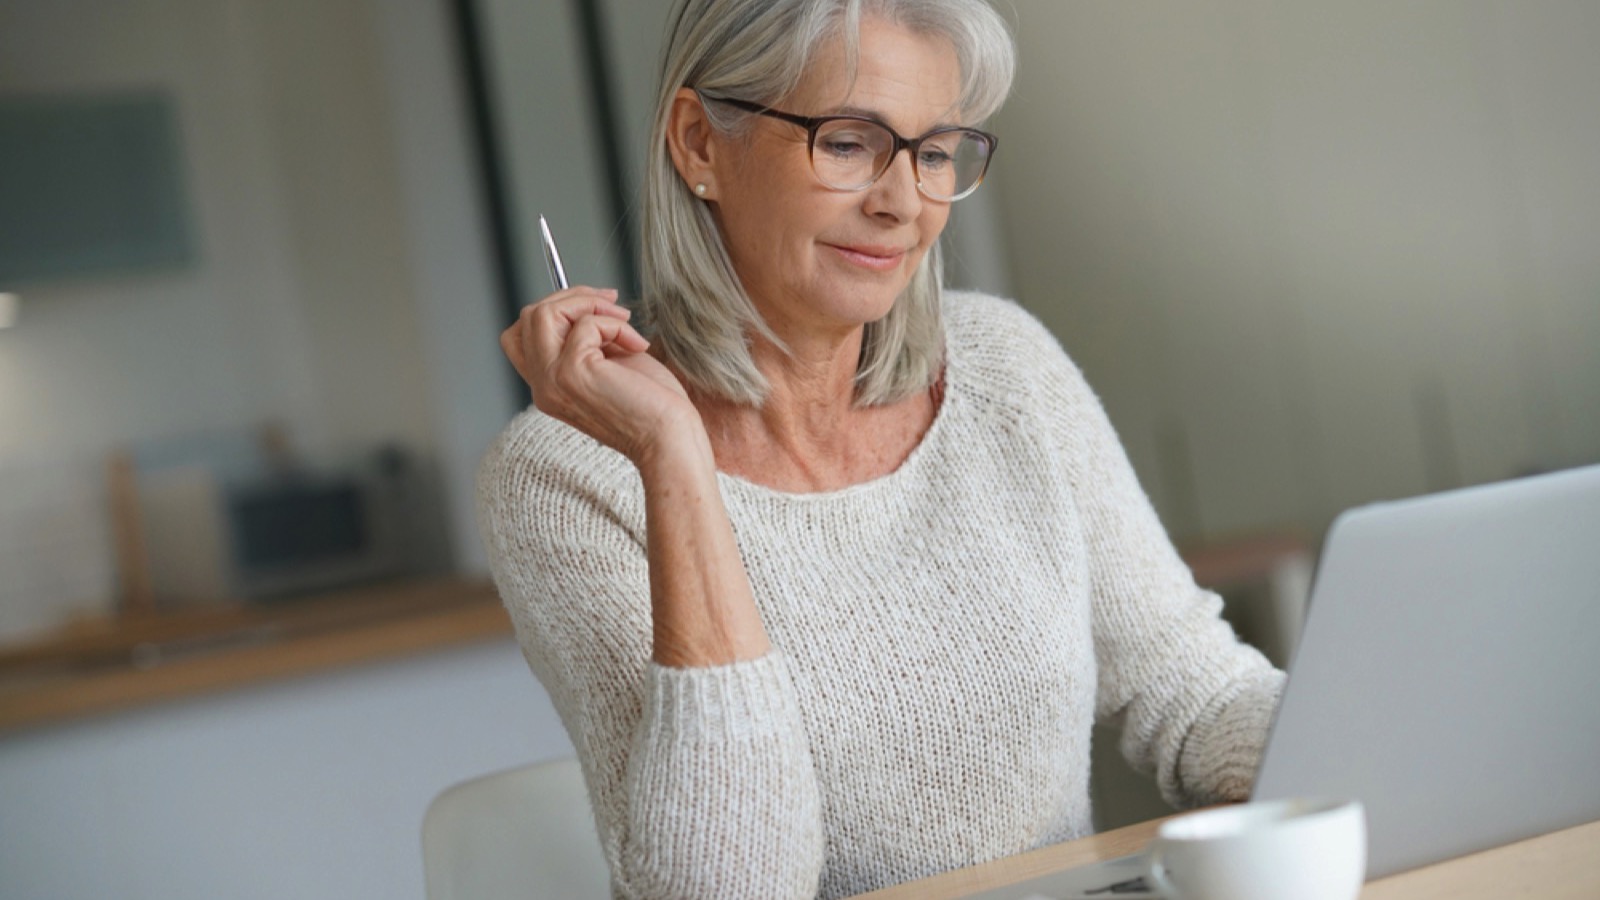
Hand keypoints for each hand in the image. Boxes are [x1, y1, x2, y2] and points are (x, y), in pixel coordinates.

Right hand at [501, 287, 700, 463]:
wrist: (668, 439)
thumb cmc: (651, 406)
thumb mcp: (610, 364)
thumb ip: (588, 340)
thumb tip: (587, 302)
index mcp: (548, 387)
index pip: (519, 337)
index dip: (554, 311)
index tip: (594, 306)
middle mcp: (542, 386)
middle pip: (530, 317)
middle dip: (573, 297)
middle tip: (612, 303)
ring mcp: (552, 379)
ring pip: (544, 313)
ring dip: (589, 303)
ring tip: (624, 321)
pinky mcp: (572, 372)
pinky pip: (586, 323)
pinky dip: (616, 324)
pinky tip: (637, 345)